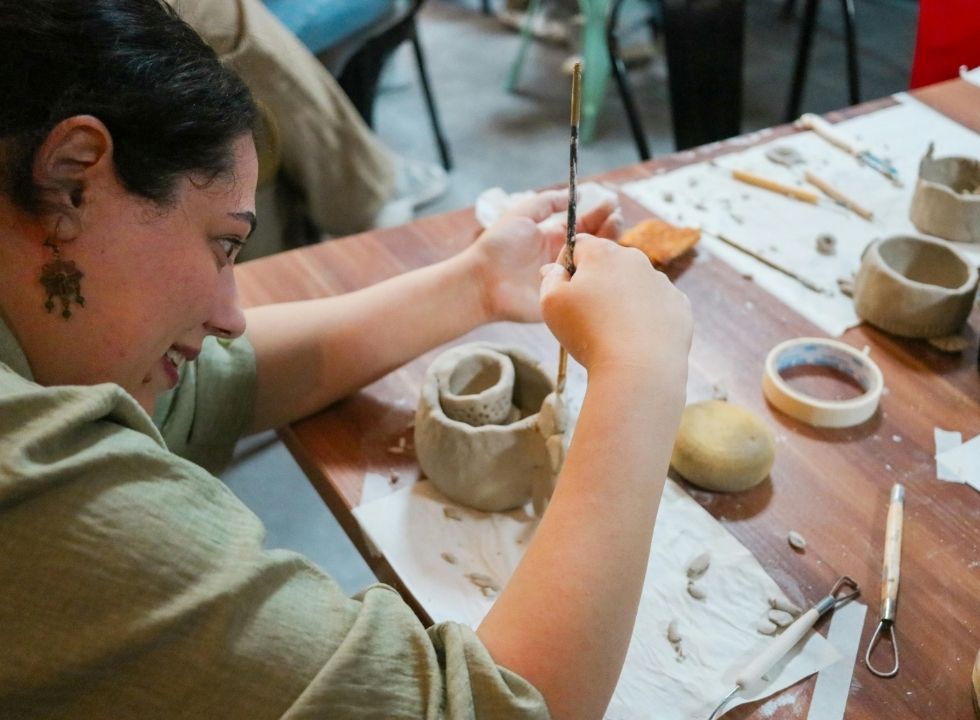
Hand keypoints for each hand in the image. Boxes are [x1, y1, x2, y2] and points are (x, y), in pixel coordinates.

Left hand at [468, 189, 621, 322]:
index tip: (612, 205)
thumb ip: (547, 202)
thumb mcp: (522, 214)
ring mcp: (566, 278)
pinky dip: (600, 276)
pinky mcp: (565, 297)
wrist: (483, 281)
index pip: (584, 225)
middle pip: (595, 243)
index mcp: (553, 238)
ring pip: (595, 264)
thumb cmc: (498, 246)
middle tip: (616, 218)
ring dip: (607, 248)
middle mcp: (563, 257)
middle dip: (608, 228)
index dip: (599, 215)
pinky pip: (587, 288)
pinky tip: (609, 263)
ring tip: (614, 231)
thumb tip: (573, 194)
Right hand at [539, 234, 691, 373]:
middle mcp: (635, 258)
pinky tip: (635, 338)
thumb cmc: (588, 333)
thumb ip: (550, 278)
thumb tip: (555, 268)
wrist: (639, 368)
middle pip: (608, 264)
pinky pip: (655, 304)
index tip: (564, 292)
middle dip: (595, 283)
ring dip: (621, 299)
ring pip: (633, 284)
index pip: (578, 245)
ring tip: (612, 332)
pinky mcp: (679, 304)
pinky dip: (645, 316)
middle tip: (586, 316)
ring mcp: (661, 281)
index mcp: (602, 252)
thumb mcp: (551, 303)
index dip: (566, 267)